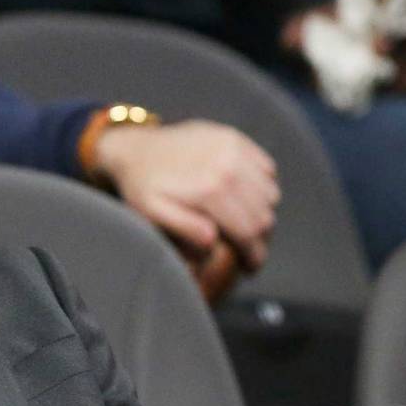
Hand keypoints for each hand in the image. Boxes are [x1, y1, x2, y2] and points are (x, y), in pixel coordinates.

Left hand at [91, 119, 279, 272]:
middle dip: (261, 239)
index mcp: (210, 189)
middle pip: (264, 214)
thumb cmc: (142, 187)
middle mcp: (229, 165)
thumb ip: (184, 228)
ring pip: (271, 193)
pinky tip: (246, 199)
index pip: (249, 231)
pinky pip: (267, 169)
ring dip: (263, 214)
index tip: (251, 268)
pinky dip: (264, 186)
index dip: (254, 255)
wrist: (134, 148)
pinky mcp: (235, 138)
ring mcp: (234, 148)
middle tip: (250, 252)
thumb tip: (213, 240)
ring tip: (247, 227)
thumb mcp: (152, 213)